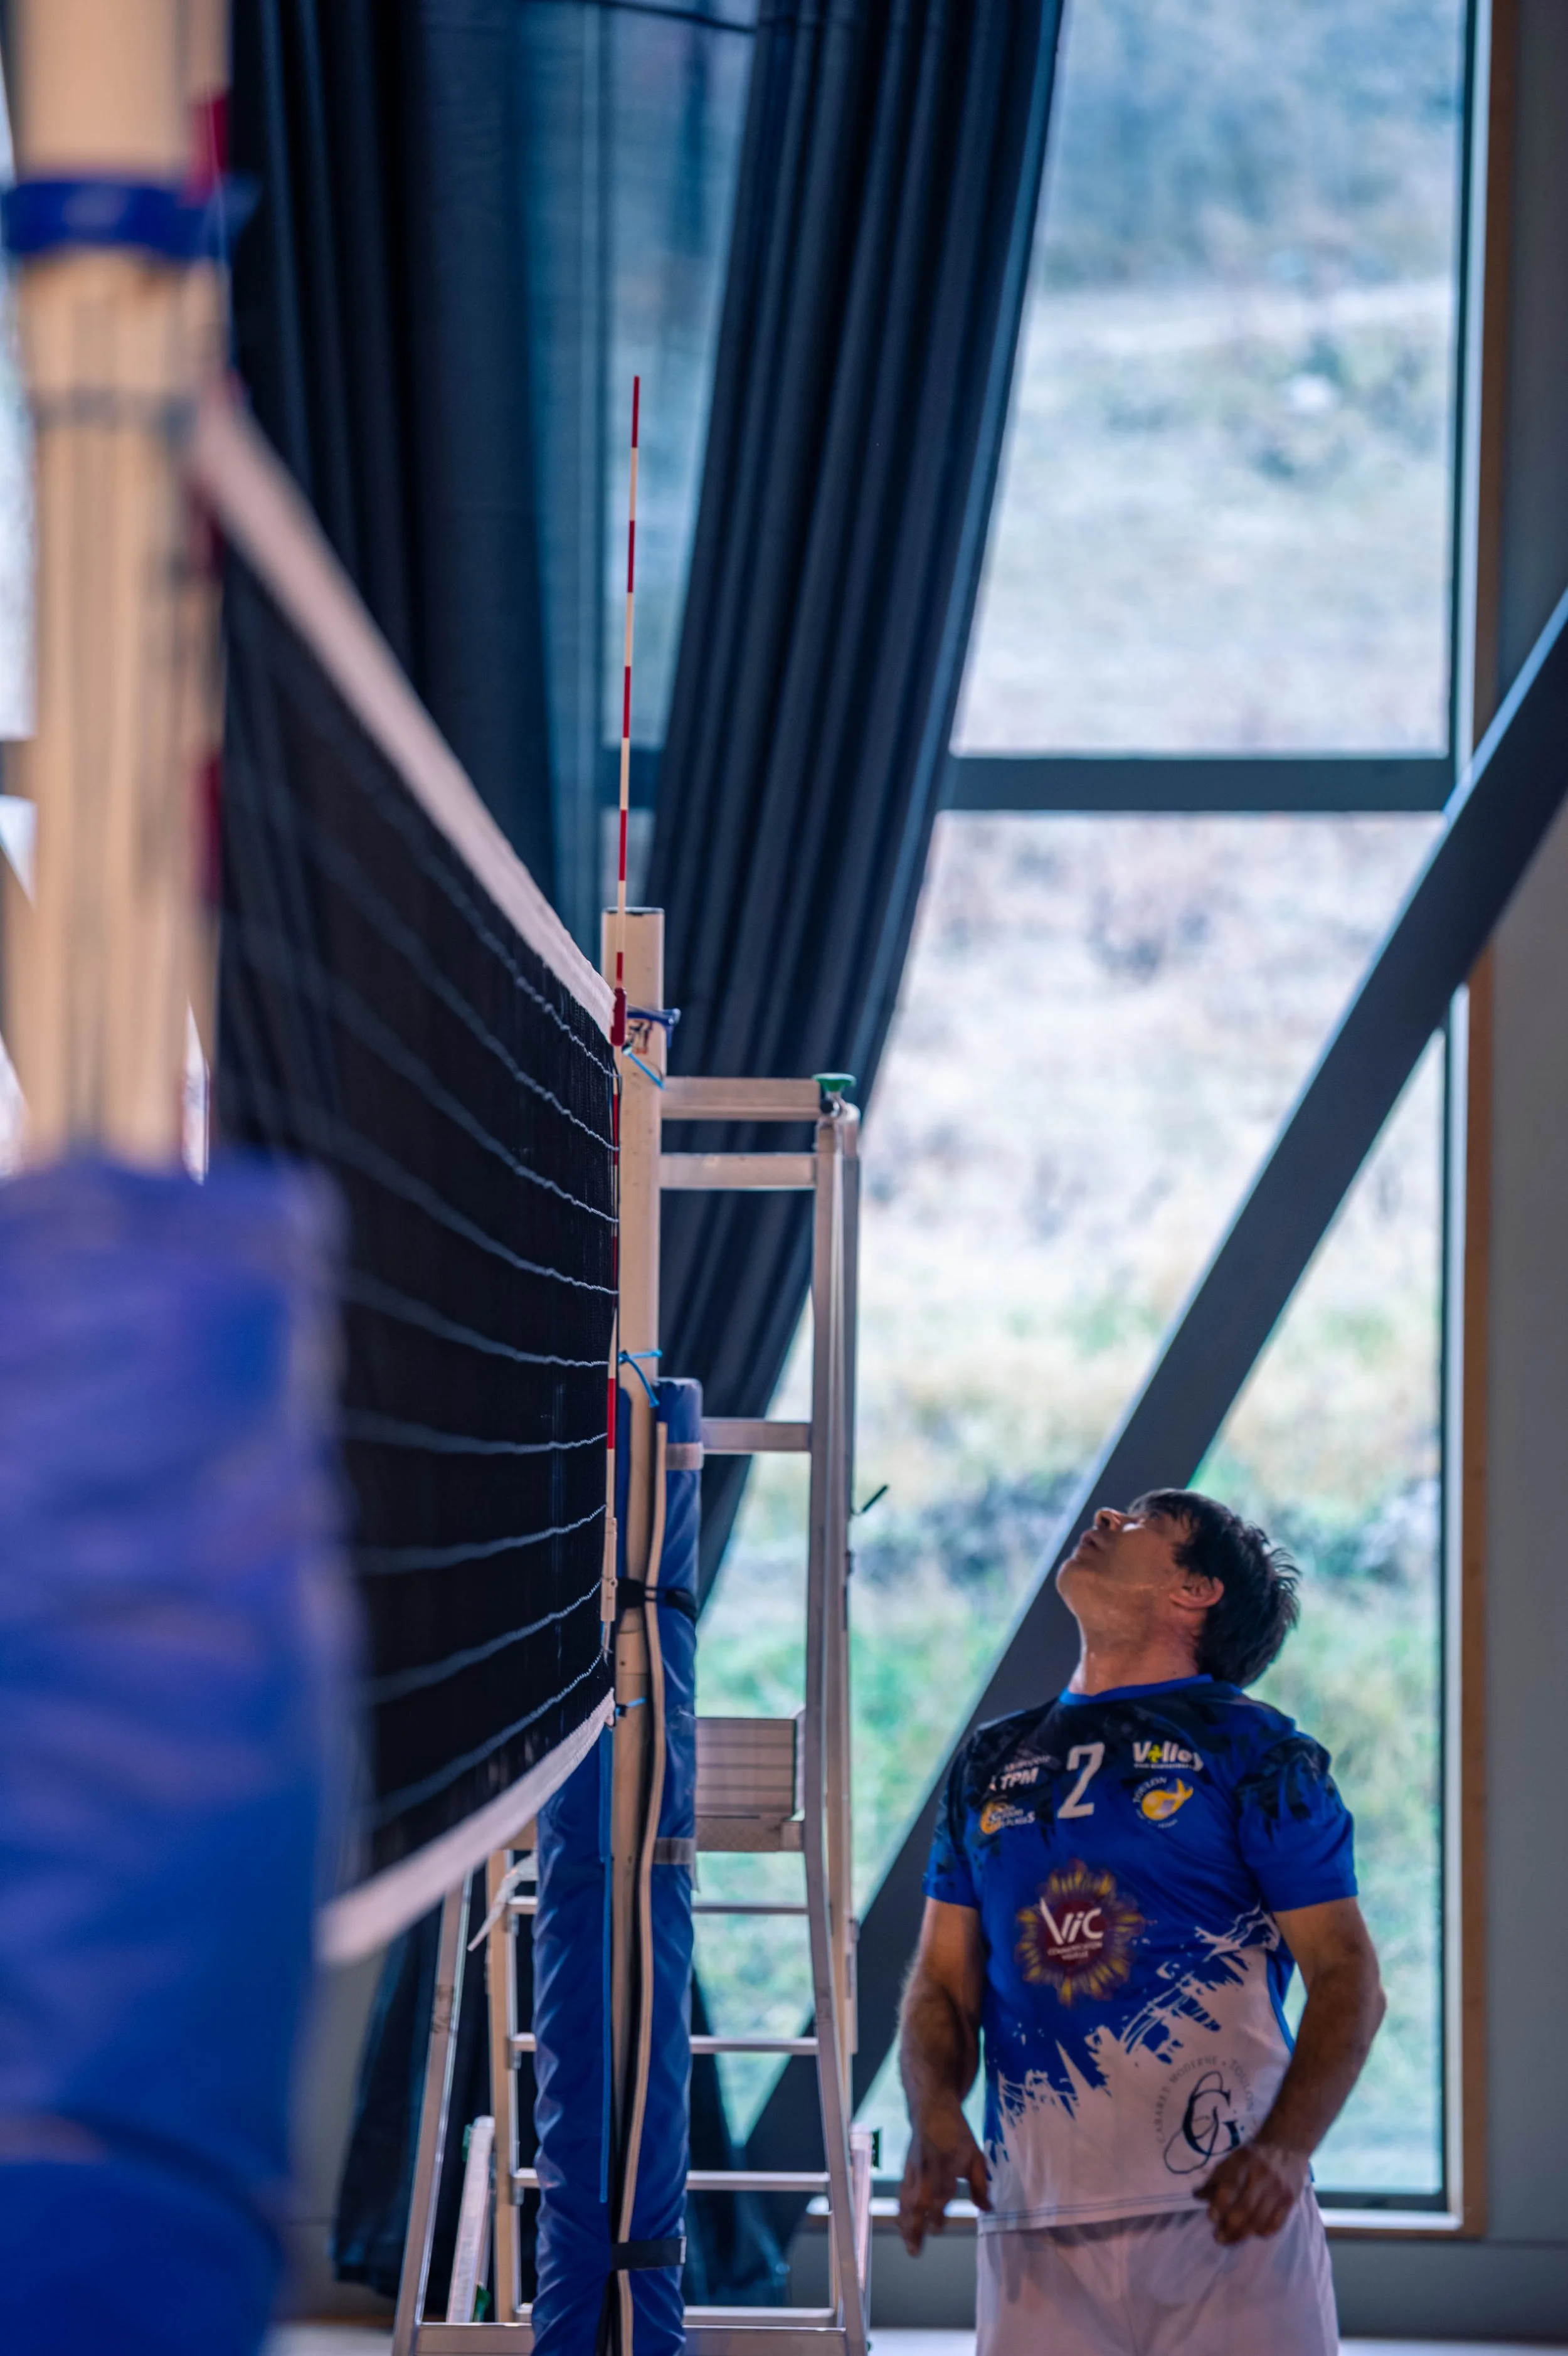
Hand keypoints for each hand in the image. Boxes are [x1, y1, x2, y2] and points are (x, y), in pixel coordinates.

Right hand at [898, 2107, 990, 2254]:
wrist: (932, 2109)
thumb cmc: (957, 2134)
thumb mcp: (975, 2156)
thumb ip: (980, 2185)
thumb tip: (988, 2210)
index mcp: (944, 2166)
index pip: (939, 2194)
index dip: (936, 2212)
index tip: (937, 2230)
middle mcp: (925, 2170)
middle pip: (917, 2202)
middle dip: (915, 2227)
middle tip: (915, 2251)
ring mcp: (913, 2170)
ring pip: (906, 2201)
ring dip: (906, 2224)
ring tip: (908, 2245)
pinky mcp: (906, 2169)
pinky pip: (901, 2193)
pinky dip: (901, 2211)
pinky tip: (901, 2224)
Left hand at [1197, 2139, 1309, 2242]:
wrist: (1286, 2146)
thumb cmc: (1253, 2155)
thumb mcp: (1232, 2158)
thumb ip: (1216, 2177)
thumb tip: (1198, 2197)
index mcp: (1245, 2161)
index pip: (1231, 2186)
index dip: (1220, 2205)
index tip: (1211, 2218)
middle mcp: (1263, 2175)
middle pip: (1246, 2207)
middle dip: (1229, 2226)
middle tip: (1218, 2237)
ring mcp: (1279, 2189)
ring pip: (1260, 2219)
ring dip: (1242, 2234)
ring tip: (1229, 2240)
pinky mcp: (1290, 2201)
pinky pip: (1276, 2223)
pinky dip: (1263, 2232)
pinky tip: (1252, 2234)